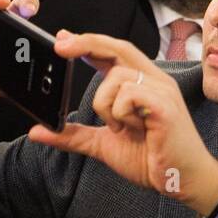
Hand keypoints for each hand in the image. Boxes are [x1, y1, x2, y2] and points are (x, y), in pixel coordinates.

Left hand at [30, 32, 217, 214]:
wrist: (180, 180)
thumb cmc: (150, 158)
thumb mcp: (103, 144)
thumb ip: (73, 135)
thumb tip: (37, 131)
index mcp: (142, 85)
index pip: (114, 54)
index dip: (89, 43)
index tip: (62, 38)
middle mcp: (154, 81)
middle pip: (118, 48)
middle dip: (87, 43)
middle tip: (60, 46)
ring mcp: (161, 90)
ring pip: (116, 77)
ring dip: (106, 105)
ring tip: (121, 128)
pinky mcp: (164, 105)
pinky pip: (128, 94)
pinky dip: (120, 113)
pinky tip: (133, 129)